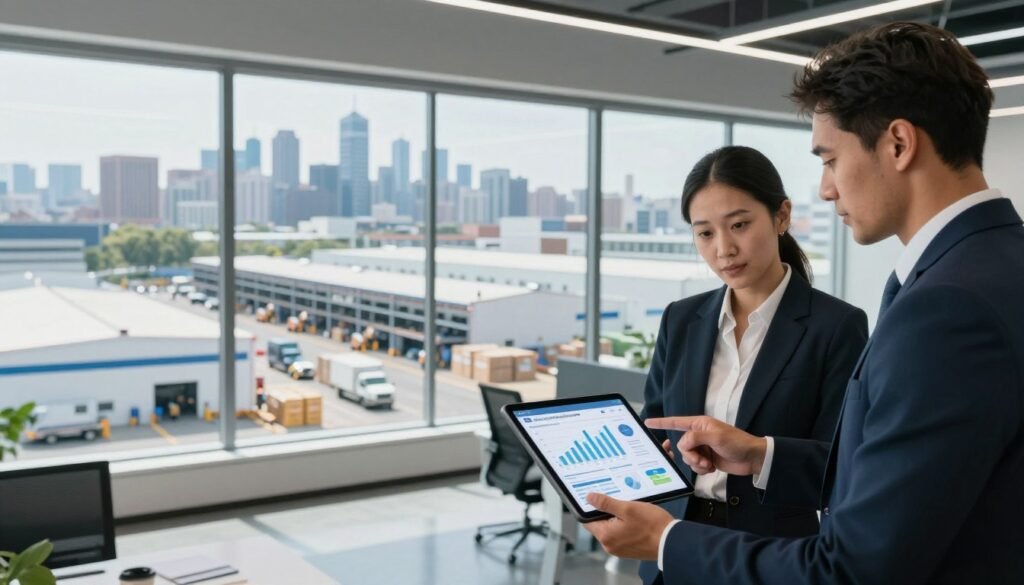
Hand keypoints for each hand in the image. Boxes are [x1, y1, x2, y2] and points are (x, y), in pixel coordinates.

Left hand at [583, 493, 673, 560]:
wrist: (671, 541)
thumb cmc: (652, 525)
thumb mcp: (627, 508)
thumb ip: (606, 503)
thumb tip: (589, 498)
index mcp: (606, 536)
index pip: (587, 520)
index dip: (590, 507)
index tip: (596, 497)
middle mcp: (610, 546)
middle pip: (599, 524)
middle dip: (606, 511)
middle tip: (617, 499)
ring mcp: (620, 549)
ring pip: (611, 528)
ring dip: (617, 517)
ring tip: (628, 507)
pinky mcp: (629, 549)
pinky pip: (621, 534)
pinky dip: (624, 524)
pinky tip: (635, 517)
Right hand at [646, 416, 766, 476]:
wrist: (752, 458)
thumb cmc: (737, 443)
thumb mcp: (715, 437)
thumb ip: (695, 437)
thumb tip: (683, 443)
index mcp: (699, 424)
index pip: (676, 422)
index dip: (661, 422)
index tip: (648, 422)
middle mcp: (699, 435)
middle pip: (681, 446)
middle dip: (690, 455)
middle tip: (703, 459)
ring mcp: (702, 448)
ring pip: (687, 458)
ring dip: (697, 464)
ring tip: (710, 464)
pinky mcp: (707, 459)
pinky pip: (694, 466)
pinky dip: (701, 469)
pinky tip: (712, 468)